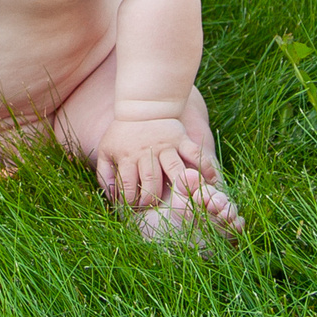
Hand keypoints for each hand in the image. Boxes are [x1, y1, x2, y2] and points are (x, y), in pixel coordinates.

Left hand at [95, 117, 213, 209]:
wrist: (143, 107)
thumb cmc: (123, 134)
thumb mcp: (106, 151)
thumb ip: (105, 176)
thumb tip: (112, 199)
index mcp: (127, 157)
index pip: (129, 186)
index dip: (131, 202)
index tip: (134, 209)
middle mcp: (147, 152)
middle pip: (152, 181)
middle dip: (152, 199)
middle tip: (153, 208)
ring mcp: (167, 146)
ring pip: (175, 169)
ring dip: (180, 186)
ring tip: (186, 200)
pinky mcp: (181, 140)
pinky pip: (195, 154)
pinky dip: (204, 167)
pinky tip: (210, 181)